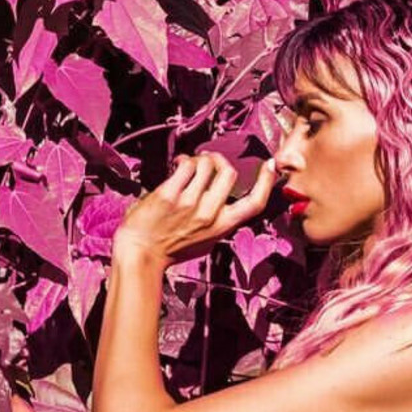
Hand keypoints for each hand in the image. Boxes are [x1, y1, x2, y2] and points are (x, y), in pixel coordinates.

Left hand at [113, 152, 277, 266]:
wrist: (141, 254)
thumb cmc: (170, 249)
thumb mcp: (206, 242)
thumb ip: (219, 223)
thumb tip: (227, 204)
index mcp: (222, 227)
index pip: (255, 204)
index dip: (266, 182)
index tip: (270, 166)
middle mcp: (209, 214)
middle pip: (229, 173)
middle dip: (220, 160)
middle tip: (210, 161)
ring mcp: (189, 204)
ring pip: (206, 164)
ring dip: (199, 158)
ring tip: (189, 163)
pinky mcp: (170, 194)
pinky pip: (185, 165)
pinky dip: (183, 160)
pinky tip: (178, 165)